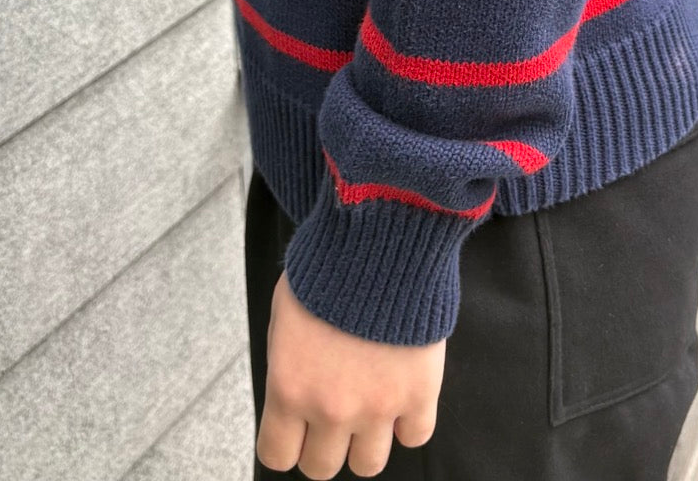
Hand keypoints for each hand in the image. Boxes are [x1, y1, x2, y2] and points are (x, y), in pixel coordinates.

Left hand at [257, 270, 445, 477]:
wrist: (380, 239)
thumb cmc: (327, 268)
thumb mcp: (286, 317)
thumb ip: (289, 366)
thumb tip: (296, 395)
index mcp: (289, 389)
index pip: (278, 457)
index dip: (289, 441)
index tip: (297, 426)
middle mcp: (331, 408)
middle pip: (322, 468)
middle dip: (325, 443)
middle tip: (335, 412)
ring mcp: (378, 406)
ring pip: (368, 464)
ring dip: (367, 440)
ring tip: (371, 406)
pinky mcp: (419, 393)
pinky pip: (415, 436)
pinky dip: (409, 421)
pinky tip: (403, 393)